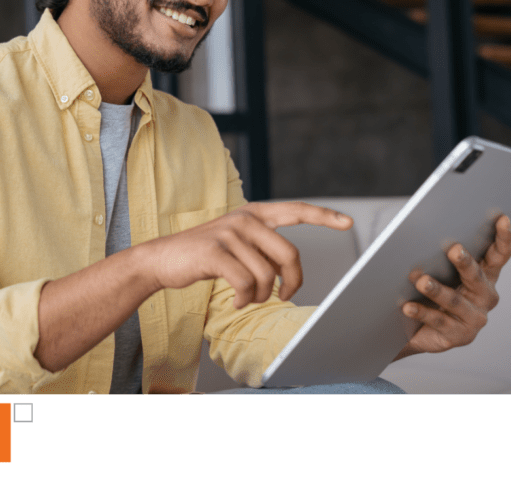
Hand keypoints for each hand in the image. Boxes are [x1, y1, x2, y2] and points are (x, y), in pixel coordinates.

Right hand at [145, 201, 353, 308]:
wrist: (163, 259)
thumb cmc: (205, 256)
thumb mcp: (237, 243)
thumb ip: (263, 247)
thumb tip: (289, 271)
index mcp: (254, 214)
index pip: (296, 210)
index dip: (324, 216)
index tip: (347, 222)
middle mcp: (245, 218)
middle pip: (289, 254)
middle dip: (291, 282)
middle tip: (283, 296)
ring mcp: (229, 233)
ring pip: (267, 274)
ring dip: (261, 296)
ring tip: (247, 298)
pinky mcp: (215, 252)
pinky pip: (246, 284)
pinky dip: (244, 300)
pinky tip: (234, 301)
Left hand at [398, 214, 510, 355]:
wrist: (417, 327)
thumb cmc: (429, 290)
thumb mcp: (438, 269)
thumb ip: (438, 253)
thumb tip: (425, 230)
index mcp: (485, 275)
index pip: (499, 255)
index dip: (503, 238)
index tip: (502, 219)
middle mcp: (485, 296)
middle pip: (477, 276)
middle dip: (465, 262)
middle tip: (453, 249)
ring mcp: (474, 318)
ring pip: (455, 301)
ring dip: (437, 290)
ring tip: (421, 280)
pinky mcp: (459, 336)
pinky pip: (439, 321)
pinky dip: (422, 312)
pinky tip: (407, 306)